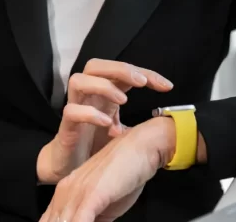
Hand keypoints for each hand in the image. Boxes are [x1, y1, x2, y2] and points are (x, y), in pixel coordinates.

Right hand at [36, 60, 172, 183]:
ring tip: (123, 100)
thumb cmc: (96, 148)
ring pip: (78, 80)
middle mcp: (88, 97)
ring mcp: (75, 109)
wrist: (70, 170)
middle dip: (120, 69)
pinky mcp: (66, 128)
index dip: (146, 74)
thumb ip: (141, 126)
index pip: (122, 72)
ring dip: (103, 86)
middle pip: (95, 65)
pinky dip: (89, 113)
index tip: (167, 86)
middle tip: (141, 83)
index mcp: (103, 95)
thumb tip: (169, 127)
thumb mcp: (124, 134)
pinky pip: (71, 111)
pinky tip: (107, 123)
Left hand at [40, 117, 177, 221]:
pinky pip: (79, 221)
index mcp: (67, 189)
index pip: (51, 217)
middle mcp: (67, 189)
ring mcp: (78, 191)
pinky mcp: (92, 194)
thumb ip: (95, 217)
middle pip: (53, 220)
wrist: (142, 145)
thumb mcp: (108, 202)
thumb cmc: (129, 172)